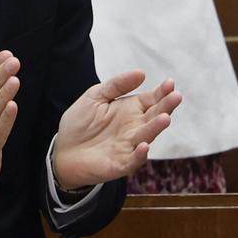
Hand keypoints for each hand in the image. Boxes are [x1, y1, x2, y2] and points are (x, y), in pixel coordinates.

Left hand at [52, 71, 182, 188]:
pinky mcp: (120, 164)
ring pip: (147, 136)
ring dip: (156, 128)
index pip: (153, 100)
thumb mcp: (95, 96)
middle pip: (155, 116)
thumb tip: (142, 72)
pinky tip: (143, 146)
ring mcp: (129, 146)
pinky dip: (140, 155)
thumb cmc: (80, 123)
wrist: (62, 151)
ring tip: (164, 118)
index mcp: (131, 110)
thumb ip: (117, 84)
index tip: (170, 83)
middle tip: (176, 97)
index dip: (162, 92)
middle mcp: (135, 128)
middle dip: (166, 107)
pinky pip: (133, 160)